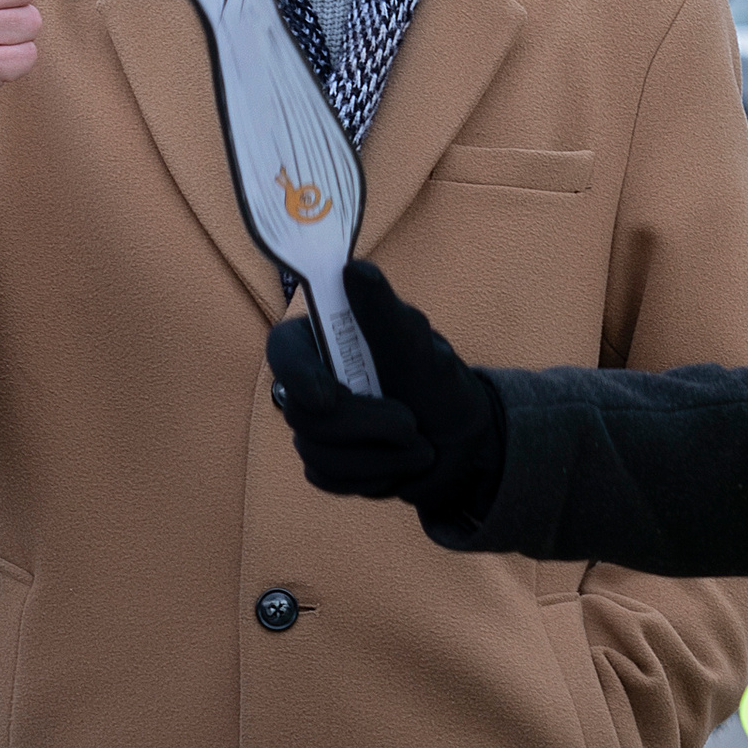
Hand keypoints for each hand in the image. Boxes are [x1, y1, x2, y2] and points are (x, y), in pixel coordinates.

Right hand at [265, 260, 504, 520]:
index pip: (284, 350)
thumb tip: (356, 269)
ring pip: (316, 451)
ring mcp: (316, 426)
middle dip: (365, 425)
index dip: (298, 373)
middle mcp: (313, 380)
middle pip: (303, 413)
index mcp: (327, 341)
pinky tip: (399, 464)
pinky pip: (328, 478)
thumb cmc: (442, 385)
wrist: (463, 444)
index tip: (326, 397)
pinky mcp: (325, 462)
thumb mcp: (420, 348)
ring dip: (379, 456)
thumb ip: (384, 313)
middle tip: (411, 424)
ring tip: (419, 447)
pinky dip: (373, 476)